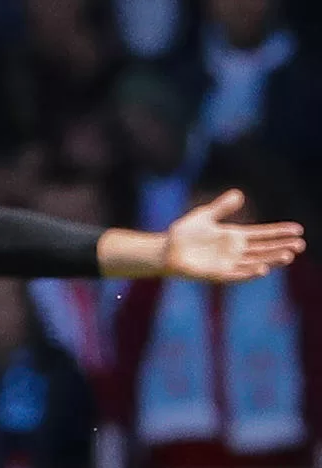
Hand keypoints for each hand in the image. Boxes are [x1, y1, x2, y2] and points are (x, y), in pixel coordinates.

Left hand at [162, 189, 304, 281]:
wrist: (166, 249)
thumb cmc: (185, 233)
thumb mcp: (205, 216)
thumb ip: (222, 206)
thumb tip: (239, 194)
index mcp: (235, 236)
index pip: (263, 233)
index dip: (279, 232)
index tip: (298, 229)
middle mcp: (236, 250)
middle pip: (264, 248)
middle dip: (282, 246)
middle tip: (301, 244)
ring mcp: (229, 262)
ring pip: (256, 261)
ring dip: (272, 259)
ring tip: (288, 255)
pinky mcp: (219, 273)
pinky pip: (238, 274)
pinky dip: (250, 271)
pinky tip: (263, 268)